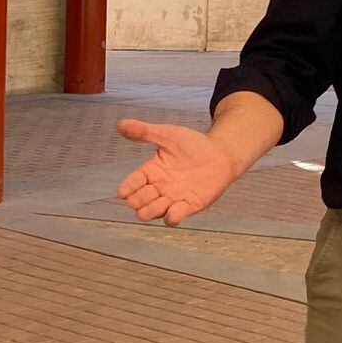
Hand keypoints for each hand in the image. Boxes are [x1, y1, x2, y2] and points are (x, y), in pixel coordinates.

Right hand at [116, 119, 241, 225]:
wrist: (221, 154)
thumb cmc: (194, 145)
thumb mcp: (168, 134)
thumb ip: (145, 131)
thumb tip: (121, 124)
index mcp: (150, 171)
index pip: (131, 184)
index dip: (126, 188)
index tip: (124, 191)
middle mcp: (158, 187)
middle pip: (137, 202)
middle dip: (138, 201)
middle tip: (150, 191)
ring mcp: (172, 198)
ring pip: (150, 213)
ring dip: (152, 210)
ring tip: (163, 198)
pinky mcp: (188, 206)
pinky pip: (173, 218)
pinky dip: (172, 217)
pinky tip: (176, 207)